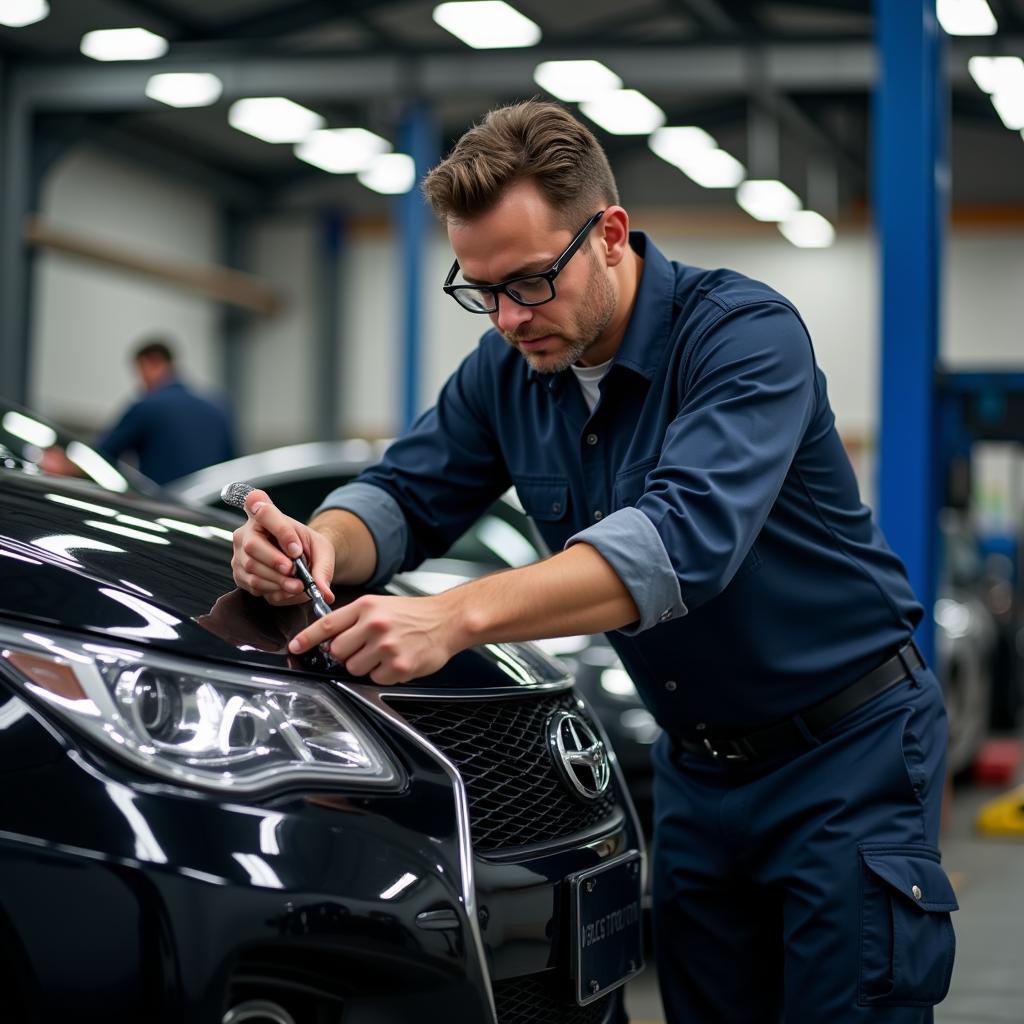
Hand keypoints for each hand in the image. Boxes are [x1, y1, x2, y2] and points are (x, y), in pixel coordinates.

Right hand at [231, 489, 335, 606]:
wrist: (299, 559)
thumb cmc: (306, 547)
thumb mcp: (321, 550)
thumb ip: (323, 568)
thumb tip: (325, 593)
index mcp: (266, 514)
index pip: (264, 511)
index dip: (280, 530)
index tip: (296, 548)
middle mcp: (246, 532)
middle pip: (253, 545)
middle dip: (275, 561)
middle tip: (293, 570)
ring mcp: (239, 554)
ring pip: (252, 569)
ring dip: (278, 581)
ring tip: (298, 585)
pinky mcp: (239, 574)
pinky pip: (254, 586)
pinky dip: (274, 591)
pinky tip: (288, 589)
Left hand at [288, 593, 460, 684]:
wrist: (447, 620)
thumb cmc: (414, 614)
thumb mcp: (380, 605)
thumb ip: (354, 619)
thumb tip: (328, 639)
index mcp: (367, 607)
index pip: (327, 624)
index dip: (307, 638)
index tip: (294, 647)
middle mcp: (374, 625)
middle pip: (337, 651)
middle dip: (346, 653)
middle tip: (364, 647)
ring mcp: (386, 647)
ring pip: (353, 667)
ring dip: (364, 665)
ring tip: (384, 653)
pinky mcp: (398, 666)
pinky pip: (375, 678)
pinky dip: (383, 674)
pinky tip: (396, 661)